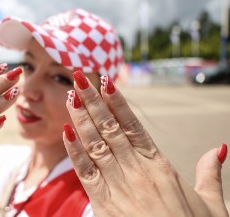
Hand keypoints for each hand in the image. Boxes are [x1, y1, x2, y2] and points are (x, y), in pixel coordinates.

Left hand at [63, 71, 227, 215]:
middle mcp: (137, 171)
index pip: (134, 125)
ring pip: (96, 144)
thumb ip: (210, 175)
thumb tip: (217, 150)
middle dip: (94, 101)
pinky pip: (86, 172)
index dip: (118, 102)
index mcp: (160, 166)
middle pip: (110, 128)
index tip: (107, 82)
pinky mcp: (105, 204)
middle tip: (81, 77)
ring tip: (72, 95)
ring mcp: (120, 186)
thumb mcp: (212, 205)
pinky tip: (67, 131)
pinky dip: (75, 150)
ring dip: (82, 118)